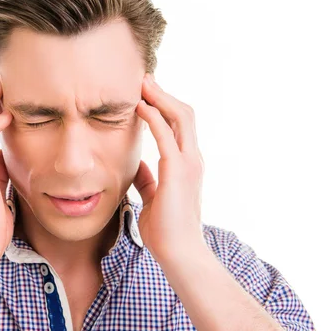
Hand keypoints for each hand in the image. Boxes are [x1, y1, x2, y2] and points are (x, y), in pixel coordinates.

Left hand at [133, 73, 205, 261]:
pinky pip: (166, 136)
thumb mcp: (154, 197)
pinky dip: (154, 117)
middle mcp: (192, 158)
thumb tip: (137, 166)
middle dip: (164, 93)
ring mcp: (189, 163)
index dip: (164, 106)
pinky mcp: (179, 171)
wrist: (178, 253)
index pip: (179, 125)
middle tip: (143, 78)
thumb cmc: (165, 229)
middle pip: (183, 113)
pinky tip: (139, 106)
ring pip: (180, 117)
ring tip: (142, 82)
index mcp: (187, 164)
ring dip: (161, 97)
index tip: (145, 92)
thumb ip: (147, 179)